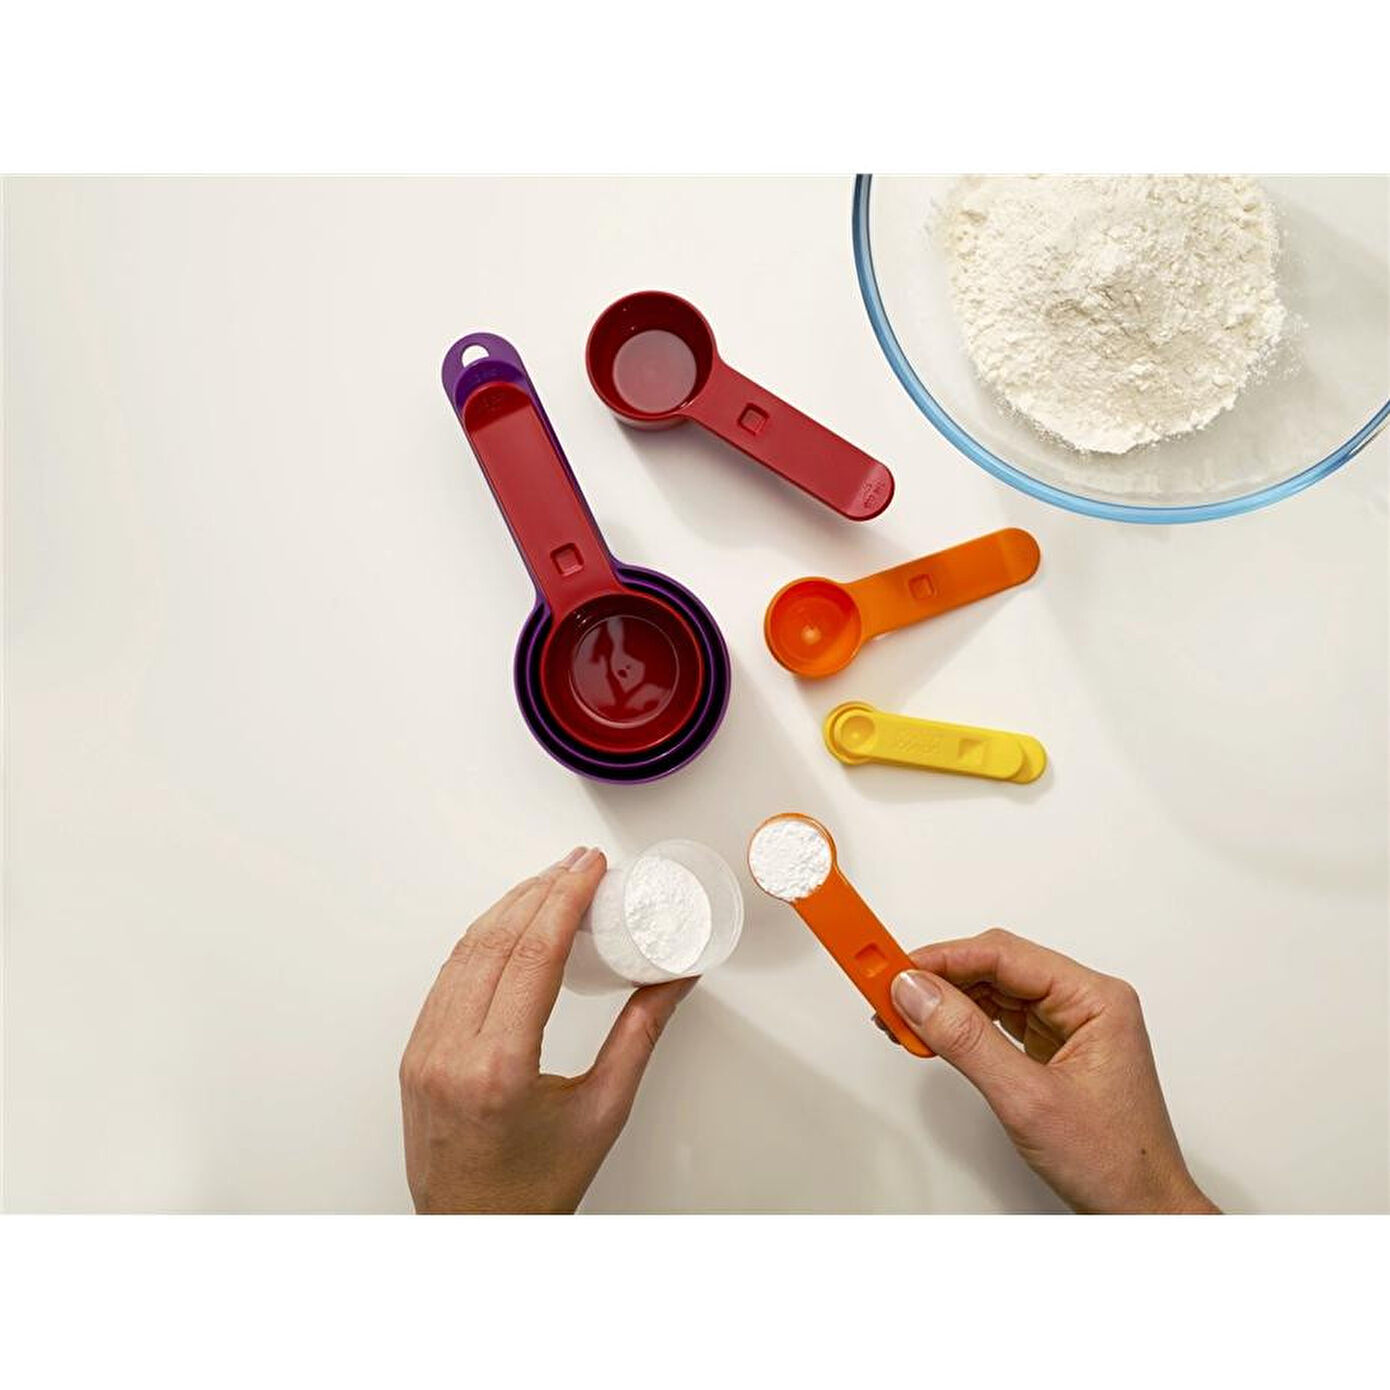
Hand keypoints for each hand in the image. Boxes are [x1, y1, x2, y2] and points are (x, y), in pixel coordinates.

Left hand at [400, 847, 694, 1212]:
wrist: (476, 1235)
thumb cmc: (534, 1190)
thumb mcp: (603, 1111)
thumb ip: (640, 1035)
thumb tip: (672, 979)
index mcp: (499, 1068)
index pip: (533, 955)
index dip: (564, 899)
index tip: (589, 868)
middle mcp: (451, 1054)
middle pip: (496, 941)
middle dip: (541, 890)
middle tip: (577, 864)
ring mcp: (425, 1052)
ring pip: (465, 952)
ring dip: (508, 907)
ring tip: (547, 881)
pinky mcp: (416, 1053)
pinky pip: (448, 977)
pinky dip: (481, 939)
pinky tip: (506, 923)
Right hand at [885, 929, 1217, 1213]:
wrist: (1144, 1213)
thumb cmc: (1116, 1163)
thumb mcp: (1028, 1099)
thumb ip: (967, 1040)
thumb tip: (919, 995)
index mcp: (1095, 999)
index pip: (1005, 955)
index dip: (944, 959)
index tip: (897, 968)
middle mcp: (1084, 1003)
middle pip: (996, 966)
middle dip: (939, 978)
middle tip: (888, 989)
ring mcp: (1070, 1024)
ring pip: (993, 990)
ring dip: (946, 1001)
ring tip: (901, 1015)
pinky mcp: (1055, 1046)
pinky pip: (999, 1018)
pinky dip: (961, 1023)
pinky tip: (932, 1032)